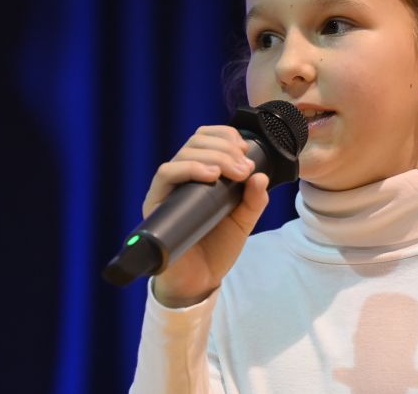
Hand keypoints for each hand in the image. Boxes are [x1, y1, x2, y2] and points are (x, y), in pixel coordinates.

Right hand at [141, 125, 269, 307]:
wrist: (200, 281)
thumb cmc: (217, 248)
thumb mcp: (243, 220)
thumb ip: (254, 199)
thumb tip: (261, 175)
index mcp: (200, 175)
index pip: (205, 139)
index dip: (225, 135)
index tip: (246, 149)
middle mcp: (181, 178)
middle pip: (196, 142)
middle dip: (225, 149)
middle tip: (245, 168)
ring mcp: (167, 190)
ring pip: (183, 154)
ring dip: (214, 156)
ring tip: (235, 172)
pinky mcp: (156, 204)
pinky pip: (165, 175)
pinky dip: (189, 168)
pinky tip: (210, 175)